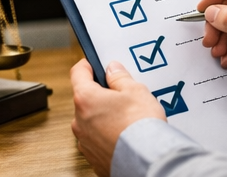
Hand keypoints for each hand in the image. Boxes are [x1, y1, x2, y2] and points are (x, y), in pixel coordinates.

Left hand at [70, 60, 165, 176]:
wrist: (149, 162)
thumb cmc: (141, 128)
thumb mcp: (136, 91)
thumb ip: (120, 77)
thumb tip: (113, 70)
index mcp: (85, 99)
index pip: (78, 73)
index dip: (87, 66)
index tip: (92, 64)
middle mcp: (79, 121)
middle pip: (85, 100)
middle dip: (100, 96)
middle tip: (121, 97)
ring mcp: (85, 142)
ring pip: (91, 122)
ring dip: (103, 119)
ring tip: (126, 120)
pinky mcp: (94, 159)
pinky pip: (98, 142)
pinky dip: (107, 137)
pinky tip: (124, 137)